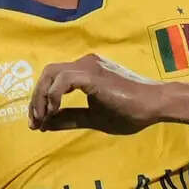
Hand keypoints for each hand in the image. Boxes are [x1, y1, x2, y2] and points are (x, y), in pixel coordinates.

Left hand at [29, 54, 171, 133]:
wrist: (154, 106)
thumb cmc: (129, 112)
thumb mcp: (93, 118)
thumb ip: (69, 118)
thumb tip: (43, 124)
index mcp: (85, 72)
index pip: (53, 79)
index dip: (40, 101)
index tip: (37, 123)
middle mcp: (84, 64)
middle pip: (47, 73)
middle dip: (36, 98)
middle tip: (35, 122)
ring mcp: (87, 67)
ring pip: (51, 73)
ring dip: (41, 97)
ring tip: (42, 118)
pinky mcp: (92, 75)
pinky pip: (62, 80)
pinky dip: (53, 96)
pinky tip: (55, 111)